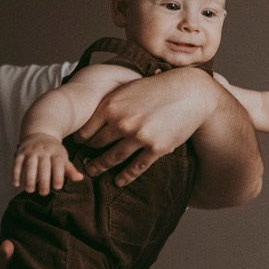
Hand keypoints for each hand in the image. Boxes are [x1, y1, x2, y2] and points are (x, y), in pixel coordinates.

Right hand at [12, 134, 82, 193]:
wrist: (40, 134)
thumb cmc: (54, 151)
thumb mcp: (63, 158)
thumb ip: (70, 169)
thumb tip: (80, 178)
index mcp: (57, 152)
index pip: (58, 163)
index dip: (58, 175)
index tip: (58, 187)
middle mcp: (44, 151)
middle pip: (44, 166)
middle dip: (44, 180)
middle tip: (44, 193)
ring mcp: (31, 151)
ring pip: (30, 164)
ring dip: (29, 178)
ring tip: (30, 190)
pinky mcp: (20, 153)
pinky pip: (17, 163)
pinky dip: (16, 173)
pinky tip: (16, 184)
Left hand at [75, 69, 219, 187]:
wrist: (189, 92)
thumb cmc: (158, 87)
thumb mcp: (129, 88)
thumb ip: (111, 103)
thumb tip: (92, 116)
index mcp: (112, 105)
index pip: (87, 130)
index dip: (80, 140)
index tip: (79, 145)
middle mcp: (123, 122)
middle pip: (97, 145)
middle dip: (89, 155)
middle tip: (83, 162)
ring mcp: (140, 137)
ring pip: (113, 158)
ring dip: (101, 167)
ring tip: (93, 171)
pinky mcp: (156, 148)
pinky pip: (136, 167)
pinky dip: (125, 176)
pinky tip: (119, 181)